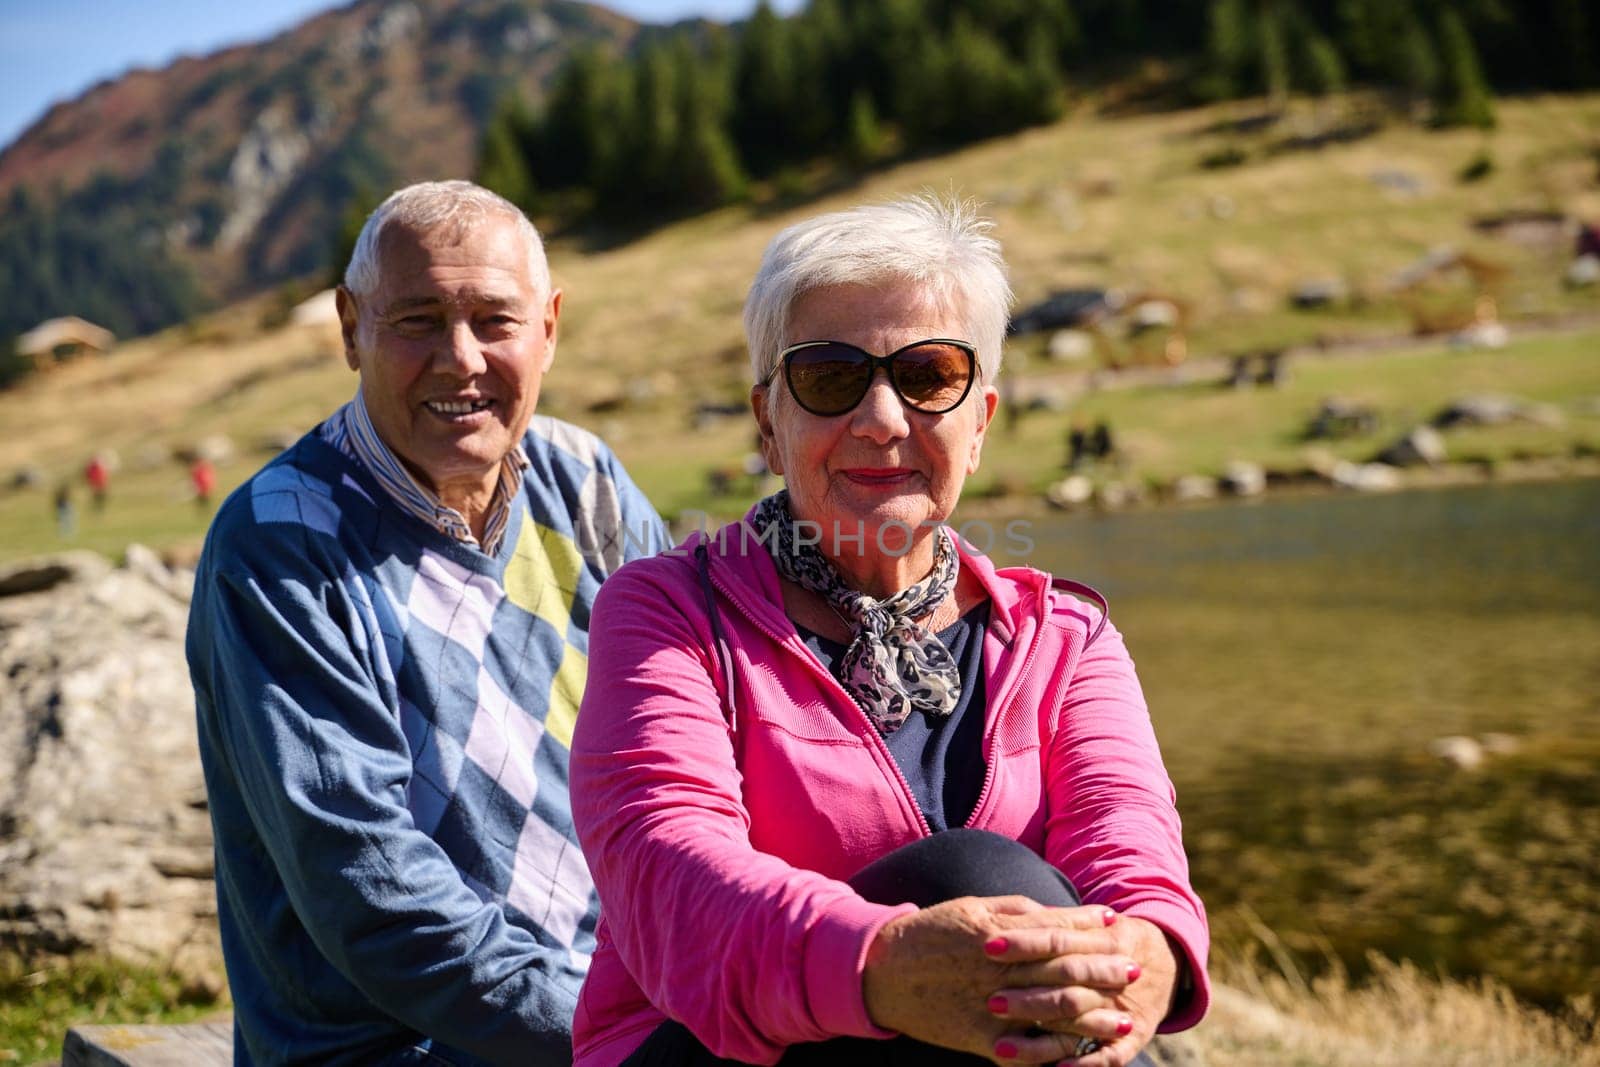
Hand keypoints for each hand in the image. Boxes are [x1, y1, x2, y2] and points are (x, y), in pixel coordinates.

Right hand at [861, 896, 1128, 1062]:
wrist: (880, 971)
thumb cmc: (929, 933)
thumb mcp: (970, 908)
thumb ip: (1015, 911)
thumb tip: (1057, 911)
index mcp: (997, 931)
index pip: (1055, 928)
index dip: (1088, 926)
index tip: (1117, 922)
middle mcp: (998, 967)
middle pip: (1062, 969)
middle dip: (1103, 970)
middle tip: (1134, 971)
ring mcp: (990, 1004)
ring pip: (1052, 1013)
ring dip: (1092, 1019)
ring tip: (1123, 1022)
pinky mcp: (979, 1037)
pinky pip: (1025, 1050)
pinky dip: (1054, 1054)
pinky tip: (1080, 1055)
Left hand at [985, 914, 1178, 1065]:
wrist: (1164, 960)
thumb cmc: (1109, 939)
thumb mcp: (1092, 922)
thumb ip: (1056, 918)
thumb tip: (1012, 913)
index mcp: (1100, 941)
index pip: (1058, 940)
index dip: (1024, 942)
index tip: (988, 946)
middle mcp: (1111, 978)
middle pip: (1067, 986)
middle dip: (1027, 997)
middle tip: (991, 1001)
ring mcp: (1122, 1010)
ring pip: (1081, 1026)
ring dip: (1041, 1041)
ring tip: (1002, 1046)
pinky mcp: (1132, 1038)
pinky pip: (1110, 1057)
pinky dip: (1084, 1065)